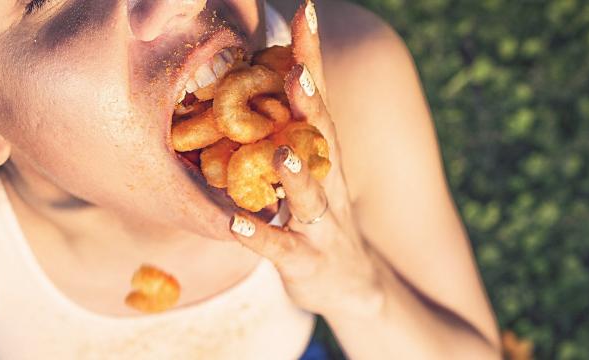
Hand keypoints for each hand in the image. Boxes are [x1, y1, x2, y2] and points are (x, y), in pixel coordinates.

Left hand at [227, 0, 383, 317]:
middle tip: (294, 70)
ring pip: (310, 196)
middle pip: (321, 136)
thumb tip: (261, 72)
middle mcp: (328, 180)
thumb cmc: (317, 217)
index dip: (310, 56)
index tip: (303, 12)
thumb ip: (286, 127)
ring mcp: (320, 223)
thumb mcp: (307, 168)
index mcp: (323, 152)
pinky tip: (236, 223)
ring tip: (278, 154)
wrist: (352, 285)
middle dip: (309, 104)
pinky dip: (260, 235)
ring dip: (295, 174)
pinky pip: (280, 247)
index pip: (317, 96)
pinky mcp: (306, 260)